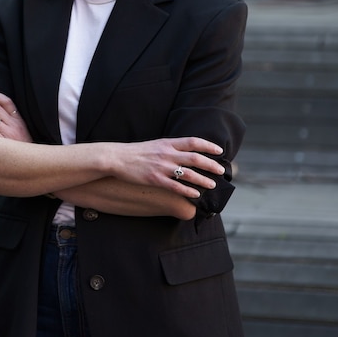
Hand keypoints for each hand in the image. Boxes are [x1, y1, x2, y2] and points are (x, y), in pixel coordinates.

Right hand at [109, 137, 224, 198]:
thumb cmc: (135, 152)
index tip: (219, 151)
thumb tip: (186, 152)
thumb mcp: (154, 144)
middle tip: (221, 171)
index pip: (193, 142)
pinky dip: (188, 191)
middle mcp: (166, 154)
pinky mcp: (155, 179)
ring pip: (188, 174)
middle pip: (195, 158)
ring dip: (203, 180)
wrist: (116, 158)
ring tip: (212, 185)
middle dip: (210, 165)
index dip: (208, 146)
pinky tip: (195, 194)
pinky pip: (176, 186)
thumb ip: (170, 147)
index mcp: (167, 143)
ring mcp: (161, 167)